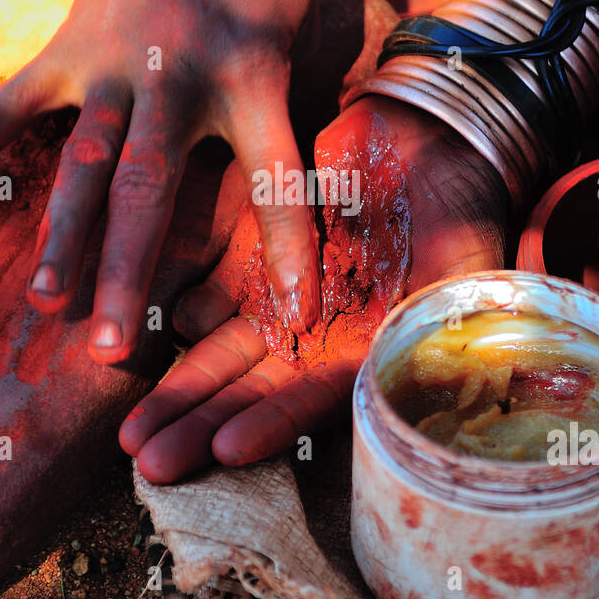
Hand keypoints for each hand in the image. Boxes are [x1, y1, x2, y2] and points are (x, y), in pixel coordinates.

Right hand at [0, 0, 319, 362]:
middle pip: (149, 191)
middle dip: (131, 273)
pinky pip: (15, 102)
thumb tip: (346, 159)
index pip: (274, 178)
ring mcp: (114, 59)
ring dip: (60, 236)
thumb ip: (314, 87)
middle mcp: (178, 75)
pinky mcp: (69, 40)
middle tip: (115, 350)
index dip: (286, 252)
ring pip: (79, 162)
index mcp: (252, 70)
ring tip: (44, 303)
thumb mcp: (310, 12)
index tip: (293, 322)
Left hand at [122, 96, 506, 481]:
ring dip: (178, 389)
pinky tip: (151, 337)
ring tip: (129, 432)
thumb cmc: (464, 210)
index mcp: (369, 354)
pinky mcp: (259, 251)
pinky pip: (215, 291)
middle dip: (201, 427)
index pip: (314, 401)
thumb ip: (449, 329)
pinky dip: (184, 313)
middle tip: (149, 462)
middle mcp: (320, 339)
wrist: (431, 135)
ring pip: (222, 352)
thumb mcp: (470, 275)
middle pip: (253, 391)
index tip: (227, 451)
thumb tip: (447, 385)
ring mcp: (285, 298)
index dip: (274, 425)